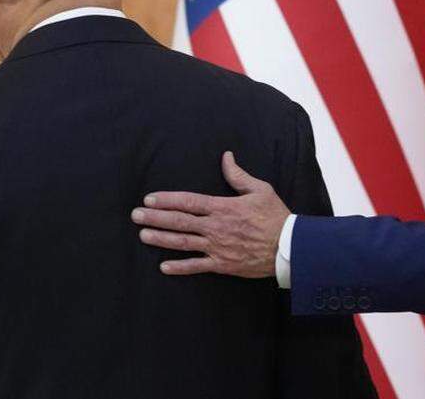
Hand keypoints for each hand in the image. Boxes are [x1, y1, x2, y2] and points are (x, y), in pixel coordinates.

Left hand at [131, 151, 288, 277]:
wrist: (288, 247)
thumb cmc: (275, 216)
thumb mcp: (260, 190)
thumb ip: (238, 175)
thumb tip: (226, 156)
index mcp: (223, 207)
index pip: (188, 202)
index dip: (167, 200)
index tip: (149, 199)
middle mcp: (216, 227)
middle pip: (179, 221)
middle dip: (155, 218)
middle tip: (135, 216)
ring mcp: (217, 247)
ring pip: (183, 243)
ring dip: (161, 239)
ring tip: (143, 235)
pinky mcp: (223, 265)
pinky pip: (197, 267)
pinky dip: (179, 267)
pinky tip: (163, 266)